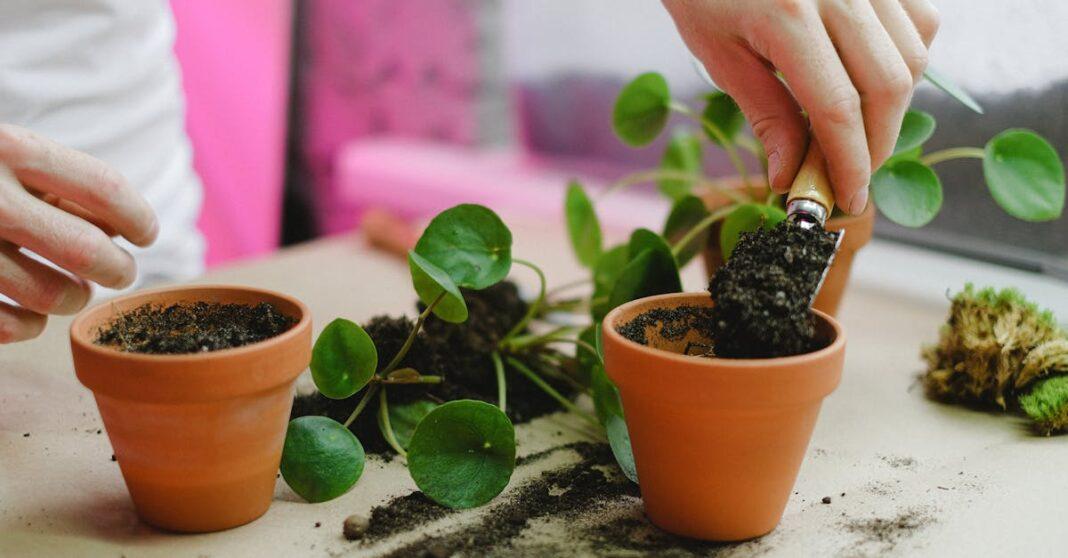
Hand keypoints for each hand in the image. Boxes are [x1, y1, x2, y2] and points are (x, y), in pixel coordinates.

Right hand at [0, 124, 157, 342]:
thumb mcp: (4, 154)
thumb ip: (59, 183)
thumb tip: (121, 230)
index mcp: (6, 147)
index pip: (104, 188)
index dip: (138, 217)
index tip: (145, 235)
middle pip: (89, 250)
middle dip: (117, 268)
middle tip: (120, 272)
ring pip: (56, 295)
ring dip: (74, 297)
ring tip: (70, 289)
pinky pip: (15, 326)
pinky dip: (30, 325)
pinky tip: (26, 313)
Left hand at [663, 0, 939, 213]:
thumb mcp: (720, 55)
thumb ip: (765, 114)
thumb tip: (791, 177)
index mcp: (789, 15)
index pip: (838, 109)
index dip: (848, 163)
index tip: (847, 198)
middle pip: (888, 86)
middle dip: (876, 145)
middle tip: (850, 177)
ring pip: (913, 55)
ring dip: (893, 107)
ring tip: (854, 132)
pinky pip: (919, 21)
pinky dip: (905, 60)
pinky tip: (870, 80)